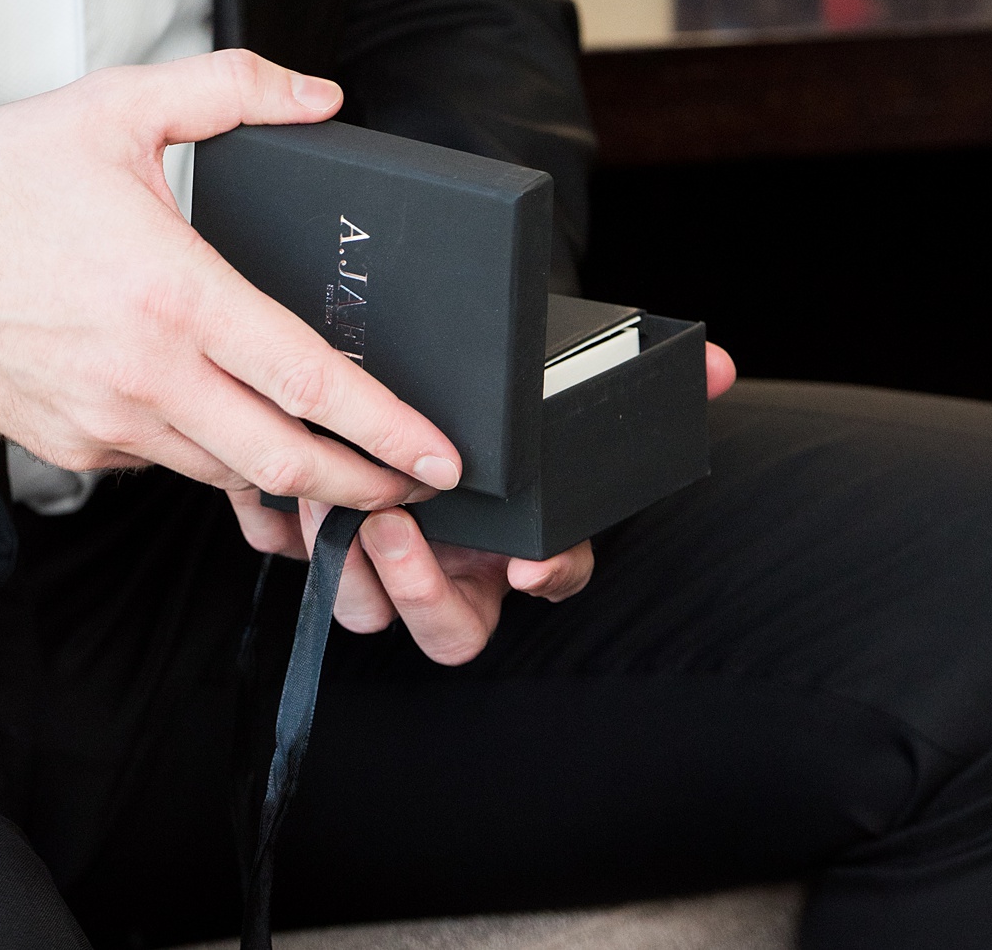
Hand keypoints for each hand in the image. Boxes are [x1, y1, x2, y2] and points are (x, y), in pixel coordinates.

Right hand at [0, 50, 464, 512]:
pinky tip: (231, 430)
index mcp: (172, 293)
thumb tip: (317, 97)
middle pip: (282, 458)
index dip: (384, 424)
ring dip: (290, 480)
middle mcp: (146, 374)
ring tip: (342, 471)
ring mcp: (108, 423)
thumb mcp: (116, 106)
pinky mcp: (75, 450)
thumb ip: (230, 90)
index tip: (437, 450)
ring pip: (227, 473)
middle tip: (415, 485)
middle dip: (362, 483)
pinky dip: (209, 455)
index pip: (306, 378)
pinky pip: (165, 463)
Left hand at [226, 337, 739, 663]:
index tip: (532, 558)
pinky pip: (292, 559)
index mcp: (527, 538)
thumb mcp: (561, 377)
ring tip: (327, 502)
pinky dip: (279, 536)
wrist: (419, 374)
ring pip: (366, 608)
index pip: (556, 574)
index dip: (550, 573)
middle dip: (421, 588)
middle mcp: (461, 568)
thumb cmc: (496, 396)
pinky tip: (270, 502)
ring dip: (347, 567)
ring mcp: (388, 564)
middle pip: (449, 625)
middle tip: (396, 526)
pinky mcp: (316, 537)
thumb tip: (721, 365)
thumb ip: (640, 378)